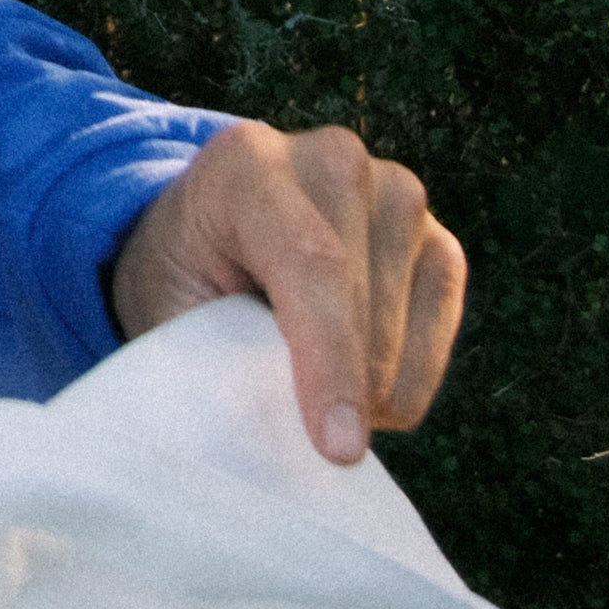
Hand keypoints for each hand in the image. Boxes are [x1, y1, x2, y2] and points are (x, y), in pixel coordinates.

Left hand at [108, 119, 465, 461]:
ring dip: (373, 384)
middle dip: (347, 385)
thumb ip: (213, 355)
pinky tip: (362, 386)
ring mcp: (396, 193)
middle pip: (362, 296)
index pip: (308, 259)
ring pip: (406, 320)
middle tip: (305, 432)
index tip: (339, 448)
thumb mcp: (168, 308)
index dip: (328, 360)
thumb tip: (270, 433)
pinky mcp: (436, 238)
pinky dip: (410, 379)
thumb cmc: (184, 280)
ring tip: (313, 390)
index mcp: (246, 162)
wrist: (213, 237)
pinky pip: (441, 328)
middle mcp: (332, 160)